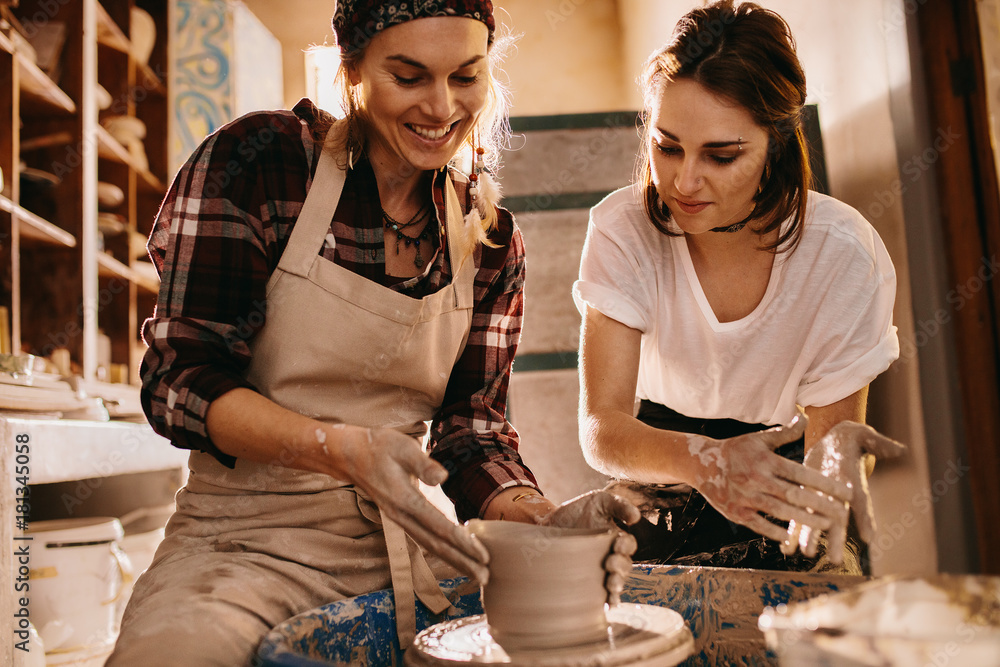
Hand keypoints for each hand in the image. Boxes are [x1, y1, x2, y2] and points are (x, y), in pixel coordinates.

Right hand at [331, 424, 489, 584]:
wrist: (350, 455)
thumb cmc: (379, 447)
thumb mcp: (402, 447)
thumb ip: (423, 464)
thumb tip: (443, 477)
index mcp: (403, 499)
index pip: (437, 526)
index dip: (461, 541)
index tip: (482, 554)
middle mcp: (401, 515)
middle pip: (435, 545)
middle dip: (462, 561)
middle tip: (485, 577)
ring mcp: (400, 519)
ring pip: (430, 545)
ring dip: (454, 561)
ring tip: (477, 574)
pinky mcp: (402, 517)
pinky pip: (425, 538)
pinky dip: (443, 550)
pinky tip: (458, 555)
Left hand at [539, 490, 639, 604]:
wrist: (549, 522)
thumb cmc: (577, 510)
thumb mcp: (599, 501)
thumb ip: (618, 505)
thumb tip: (636, 517)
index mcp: (616, 538)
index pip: (628, 546)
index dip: (626, 547)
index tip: (616, 544)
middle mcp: (611, 556)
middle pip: (624, 567)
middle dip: (621, 568)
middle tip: (610, 563)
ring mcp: (599, 569)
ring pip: (616, 582)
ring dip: (617, 585)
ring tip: (611, 584)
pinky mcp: (586, 580)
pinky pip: (601, 594)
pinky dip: (608, 600)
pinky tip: (609, 604)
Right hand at [691, 409, 852, 543]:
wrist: (700, 464)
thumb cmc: (735, 450)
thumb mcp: (758, 439)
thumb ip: (784, 432)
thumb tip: (805, 416)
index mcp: (766, 460)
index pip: (801, 473)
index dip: (825, 484)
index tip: (846, 493)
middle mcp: (757, 479)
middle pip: (794, 494)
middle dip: (820, 505)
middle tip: (843, 514)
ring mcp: (745, 497)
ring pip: (780, 511)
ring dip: (804, 520)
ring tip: (826, 526)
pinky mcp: (735, 512)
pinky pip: (758, 524)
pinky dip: (775, 531)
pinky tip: (791, 538)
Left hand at [783, 421, 905, 563]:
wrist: (837, 441)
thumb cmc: (854, 438)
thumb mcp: (866, 436)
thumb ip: (880, 444)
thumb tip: (901, 450)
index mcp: (852, 482)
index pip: (862, 503)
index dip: (865, 519)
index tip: (868, 537)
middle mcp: (838, 496)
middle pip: (838, 519)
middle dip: (835, 538)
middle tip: (834, 560)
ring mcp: (822, 498)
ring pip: (816, 521)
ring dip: (810, 537)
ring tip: (805, 554)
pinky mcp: (806, 496)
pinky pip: (798, 516)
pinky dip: (792, 532)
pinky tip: (786, 549)